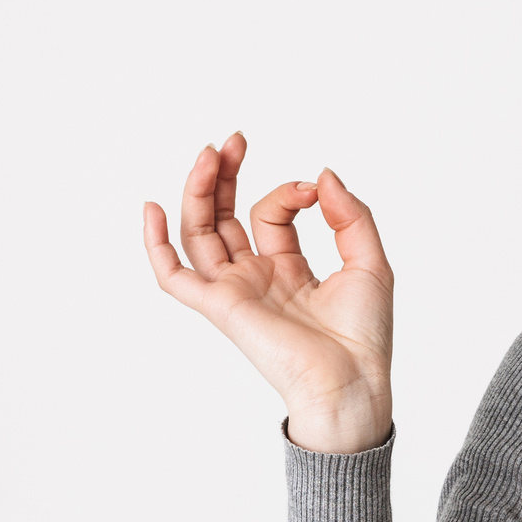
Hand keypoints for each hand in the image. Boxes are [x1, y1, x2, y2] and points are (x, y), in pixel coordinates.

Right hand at [142, 133, 394, 453]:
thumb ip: (350, 216)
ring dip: (199, 191)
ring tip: (211, 153)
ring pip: (199, 233)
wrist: (352, 382)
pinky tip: (152, 208)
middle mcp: (256, 278)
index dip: (289, 192)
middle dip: (225, 175)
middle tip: (234, 139)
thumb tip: (322, 175)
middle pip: (224, 217)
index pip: (272, 215)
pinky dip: (156, 245)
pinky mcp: (221, 307)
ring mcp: (235, 291)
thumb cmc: (363, 336)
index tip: (315, 190)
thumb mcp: (369, 262)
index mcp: (288, 269)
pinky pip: (173, 277)